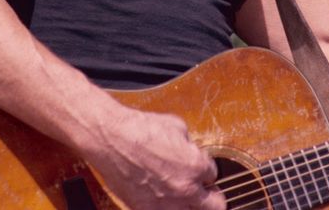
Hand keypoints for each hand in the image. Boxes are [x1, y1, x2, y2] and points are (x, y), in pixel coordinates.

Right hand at [86, 104, 225, 208]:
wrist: (113, 140)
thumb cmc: (141, 129)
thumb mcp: (175, 125)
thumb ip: (189, 144)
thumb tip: (190, 150)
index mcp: (195, 166)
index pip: (213, 174)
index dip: (206, 168)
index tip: (200, 167)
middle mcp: (185, 190)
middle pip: (215, 206)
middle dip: (212, 196)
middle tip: (207, 192)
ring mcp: (165, 205)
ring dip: (189, 204)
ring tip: (183, 196)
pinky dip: (166, 206)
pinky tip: (162, 197)